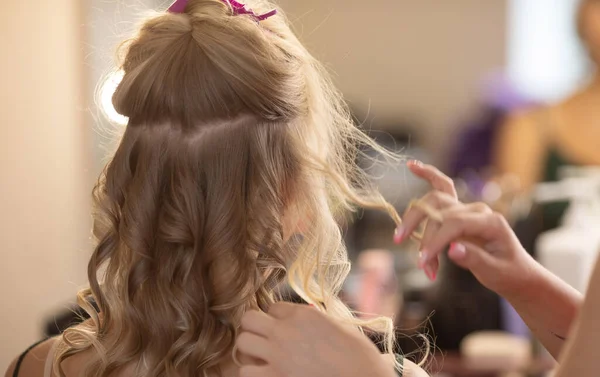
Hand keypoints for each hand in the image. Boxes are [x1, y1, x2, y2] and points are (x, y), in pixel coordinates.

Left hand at [236, 302, 397, 376]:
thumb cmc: (359, 357)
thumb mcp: (340, 327)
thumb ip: (315, 320)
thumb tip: (304, 319)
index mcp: (304, 314)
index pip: (273, 307)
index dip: (277, 318)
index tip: (284, 328)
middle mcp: (286, 330)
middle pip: (249, 318)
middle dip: (255, 328)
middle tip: (265, 339)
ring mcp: (277, 355)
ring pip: (243, 342)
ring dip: (251, 350)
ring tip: (263, 358)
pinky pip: (245, 371)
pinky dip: (252, 373)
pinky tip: (266, 374)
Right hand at [397, 161, 537, 297]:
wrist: (516, 272)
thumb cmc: (508, 272)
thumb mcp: (496, 272)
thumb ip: (474, 259)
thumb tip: (452, 249)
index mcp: (490, 221)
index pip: (455, 223)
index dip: (435, 241)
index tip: (423, 261)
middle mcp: (476, 210)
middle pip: (439, 211)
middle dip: (423, 234)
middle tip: (414, 258)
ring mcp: (466, 208)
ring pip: (433, 205)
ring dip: (418, 228)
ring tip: (420, 261)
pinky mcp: (458, 212)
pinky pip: (442, 187)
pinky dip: (428, 176)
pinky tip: (412, 166)